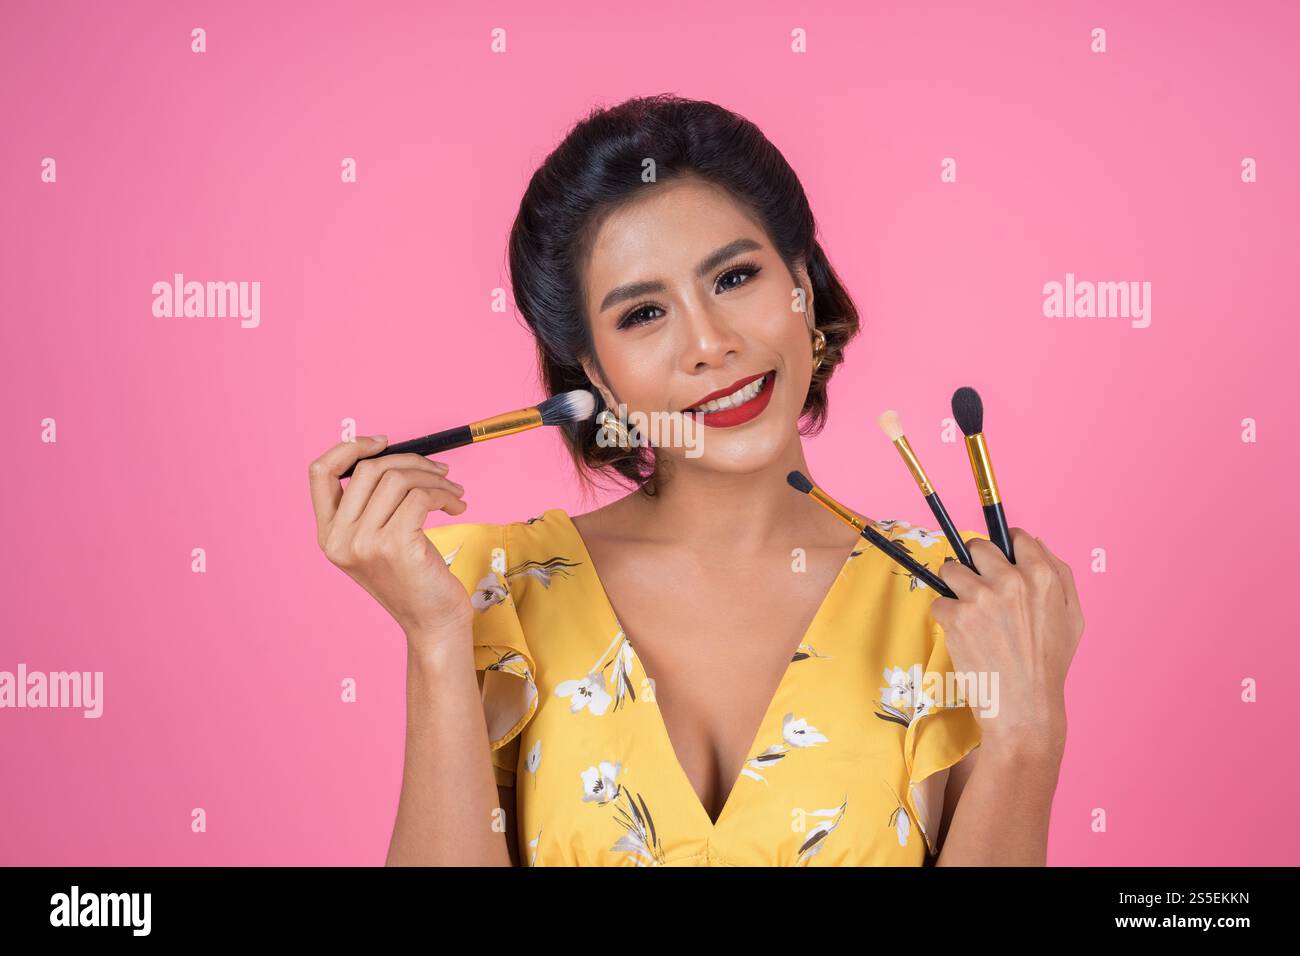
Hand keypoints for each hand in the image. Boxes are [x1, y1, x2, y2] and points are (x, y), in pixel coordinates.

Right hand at [308, 436, 472, 648]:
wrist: (433, 623)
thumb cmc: (414, 579)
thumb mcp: (379, 541)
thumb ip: (373, 505)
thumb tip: (394, 454)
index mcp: (328, 535)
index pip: (320, 473)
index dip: (349, 448)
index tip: (383, 442)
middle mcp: (339, 539)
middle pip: (368, 469)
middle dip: (410, 461)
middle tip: (440, 472)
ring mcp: (364, 543)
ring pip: (398, 479)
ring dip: (434, 479)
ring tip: (454, 493)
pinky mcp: (395, 546)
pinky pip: (421, 496)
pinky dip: (444, 494)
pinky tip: (457, 507)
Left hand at [931, 528, 1084, 760]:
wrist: (1024, 707)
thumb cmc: (1049, 665)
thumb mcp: (1073, 616)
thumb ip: (1060, 573)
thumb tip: (1036, 542)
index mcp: (1042, 576)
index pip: (1016, 537)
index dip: (1006, 549)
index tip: (1000, 562)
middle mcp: (1010, 581)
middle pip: (977, 547)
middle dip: (975, 564)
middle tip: (980, 588)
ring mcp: (980, 597)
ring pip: (950, 569)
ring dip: (955, 587)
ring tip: (969, 612)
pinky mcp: (955, 617)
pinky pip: (939, 602)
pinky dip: (946, 617)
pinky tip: (964, 635)